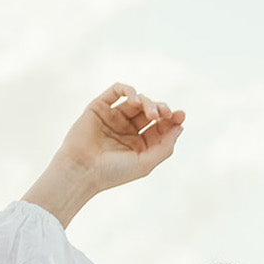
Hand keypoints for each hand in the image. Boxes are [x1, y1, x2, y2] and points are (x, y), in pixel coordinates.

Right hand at [57, 82, 185, 189]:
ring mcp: (114, 117)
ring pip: (137, 100)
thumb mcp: (145, 163)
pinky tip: (135, 101)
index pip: (160, 127)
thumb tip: (180, 127)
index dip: (172, 119)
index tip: (180, 116)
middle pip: (151, 112)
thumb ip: (165, 146)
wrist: (82, 170)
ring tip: (151, 114)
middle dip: (161, 110)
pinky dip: (129, 90)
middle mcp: (128, 130)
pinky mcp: (100, 107)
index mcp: (140, 144)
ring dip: (148, 102)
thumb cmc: (113, 172)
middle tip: (166, 114)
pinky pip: (117, 90)